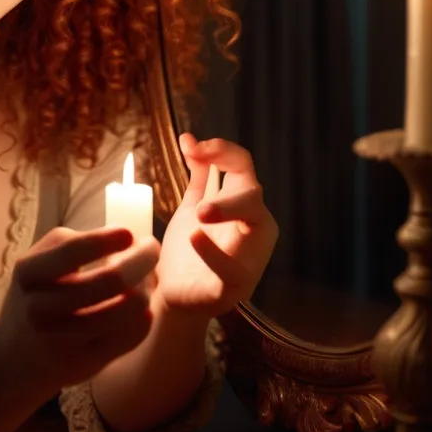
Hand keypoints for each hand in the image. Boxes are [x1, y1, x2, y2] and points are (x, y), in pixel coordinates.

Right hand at [0, 226, 159, 395]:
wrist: (14, 357)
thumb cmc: (35, 297)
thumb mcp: (36, 264)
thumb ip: (70, 245)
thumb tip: (124, 238)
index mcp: (28, 273)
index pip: (71, 251)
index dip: (105, 239)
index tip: (129, 232)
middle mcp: (41, 308)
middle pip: (110, 280)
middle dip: (141, 259)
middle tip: (150, 248)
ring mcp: (63, 340)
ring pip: (127, 309)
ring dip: (145, 287)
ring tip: (146, 278)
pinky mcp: (85, 363)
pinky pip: (132, 334)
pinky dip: (144, 314)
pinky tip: (140, 306)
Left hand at [155, 135, 277, 316]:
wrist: (176, 294)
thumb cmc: (191, 249)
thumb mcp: (194, 206)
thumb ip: (198, 175)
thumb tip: (190, 138)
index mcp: (246, 205)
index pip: (244, 165)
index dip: (220, 149)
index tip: (191, 145)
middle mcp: (254, 228)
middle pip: (252, 192)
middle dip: (229, 175)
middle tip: (197, 169)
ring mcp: (249, 258)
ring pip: (255, 226)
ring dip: (228, 210)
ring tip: (199, 211)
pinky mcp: (233, 288)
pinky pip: (231, 269)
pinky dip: (214, 253)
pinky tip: (194, 238)